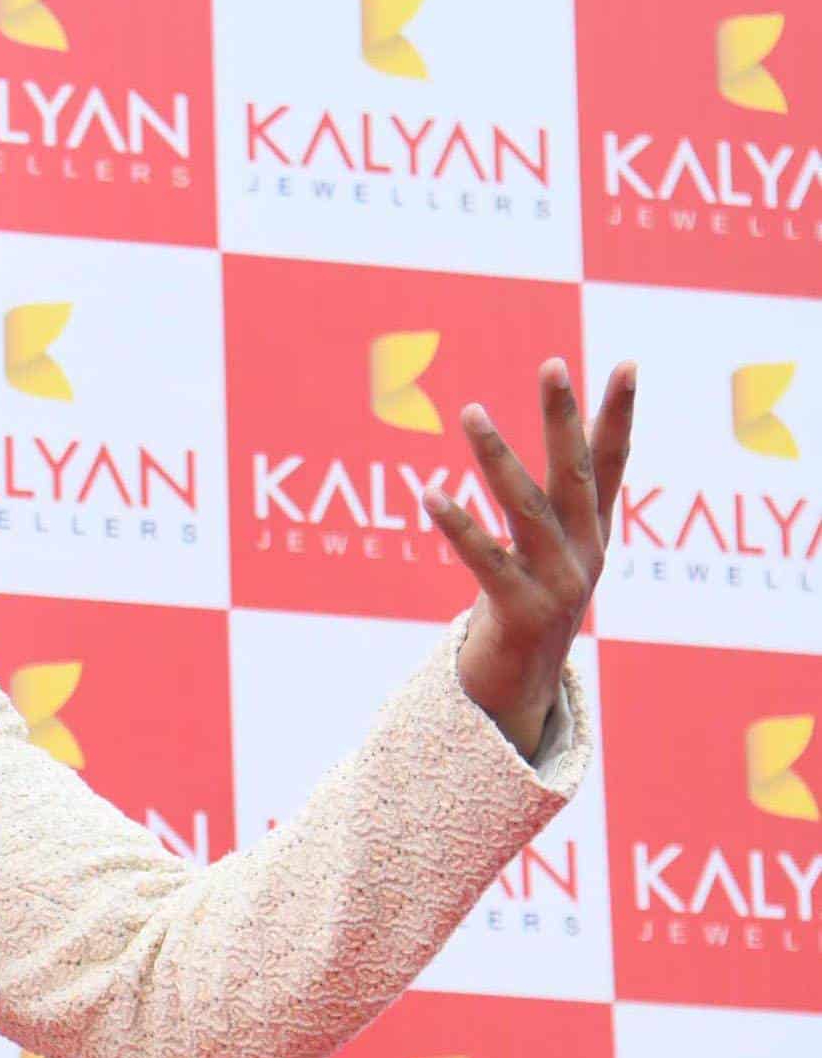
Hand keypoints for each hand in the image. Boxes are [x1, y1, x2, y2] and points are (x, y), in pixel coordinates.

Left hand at [421, 357, 637, 760]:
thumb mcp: (548, 555)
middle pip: (575, 474)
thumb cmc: (525, 610)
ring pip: (527, 509)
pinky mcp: (522, 612)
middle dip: (564, 418)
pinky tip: (430, 492)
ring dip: (497, 458)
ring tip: (472, 413)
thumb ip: (548, 508)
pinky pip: (485, 559)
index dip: (618, 416)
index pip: (610, 464)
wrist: (519, 693)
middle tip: (552, 365)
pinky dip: (457, 523)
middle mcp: (584, 554)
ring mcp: (559, 584)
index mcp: (592, 534)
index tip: (626, 364)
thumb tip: (541, 455)